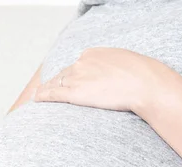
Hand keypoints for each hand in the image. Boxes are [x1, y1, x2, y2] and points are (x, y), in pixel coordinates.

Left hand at [33, 48, 173, 114]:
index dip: (70, 75)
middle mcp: (81, 62)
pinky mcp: (74, 92)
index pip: (76, 65)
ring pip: (56, 84)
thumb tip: (114, 75)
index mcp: (94, 53)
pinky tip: (36, 99)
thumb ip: (113, 67)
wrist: (145, 84)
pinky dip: (42, 96)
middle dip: (56, 82)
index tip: (66, 81)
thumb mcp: (126, 63)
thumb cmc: (143, 76)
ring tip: (38, 96)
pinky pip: (52, 93)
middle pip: (63, 74)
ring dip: (46, 90)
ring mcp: (77, 77)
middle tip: (47, 89)